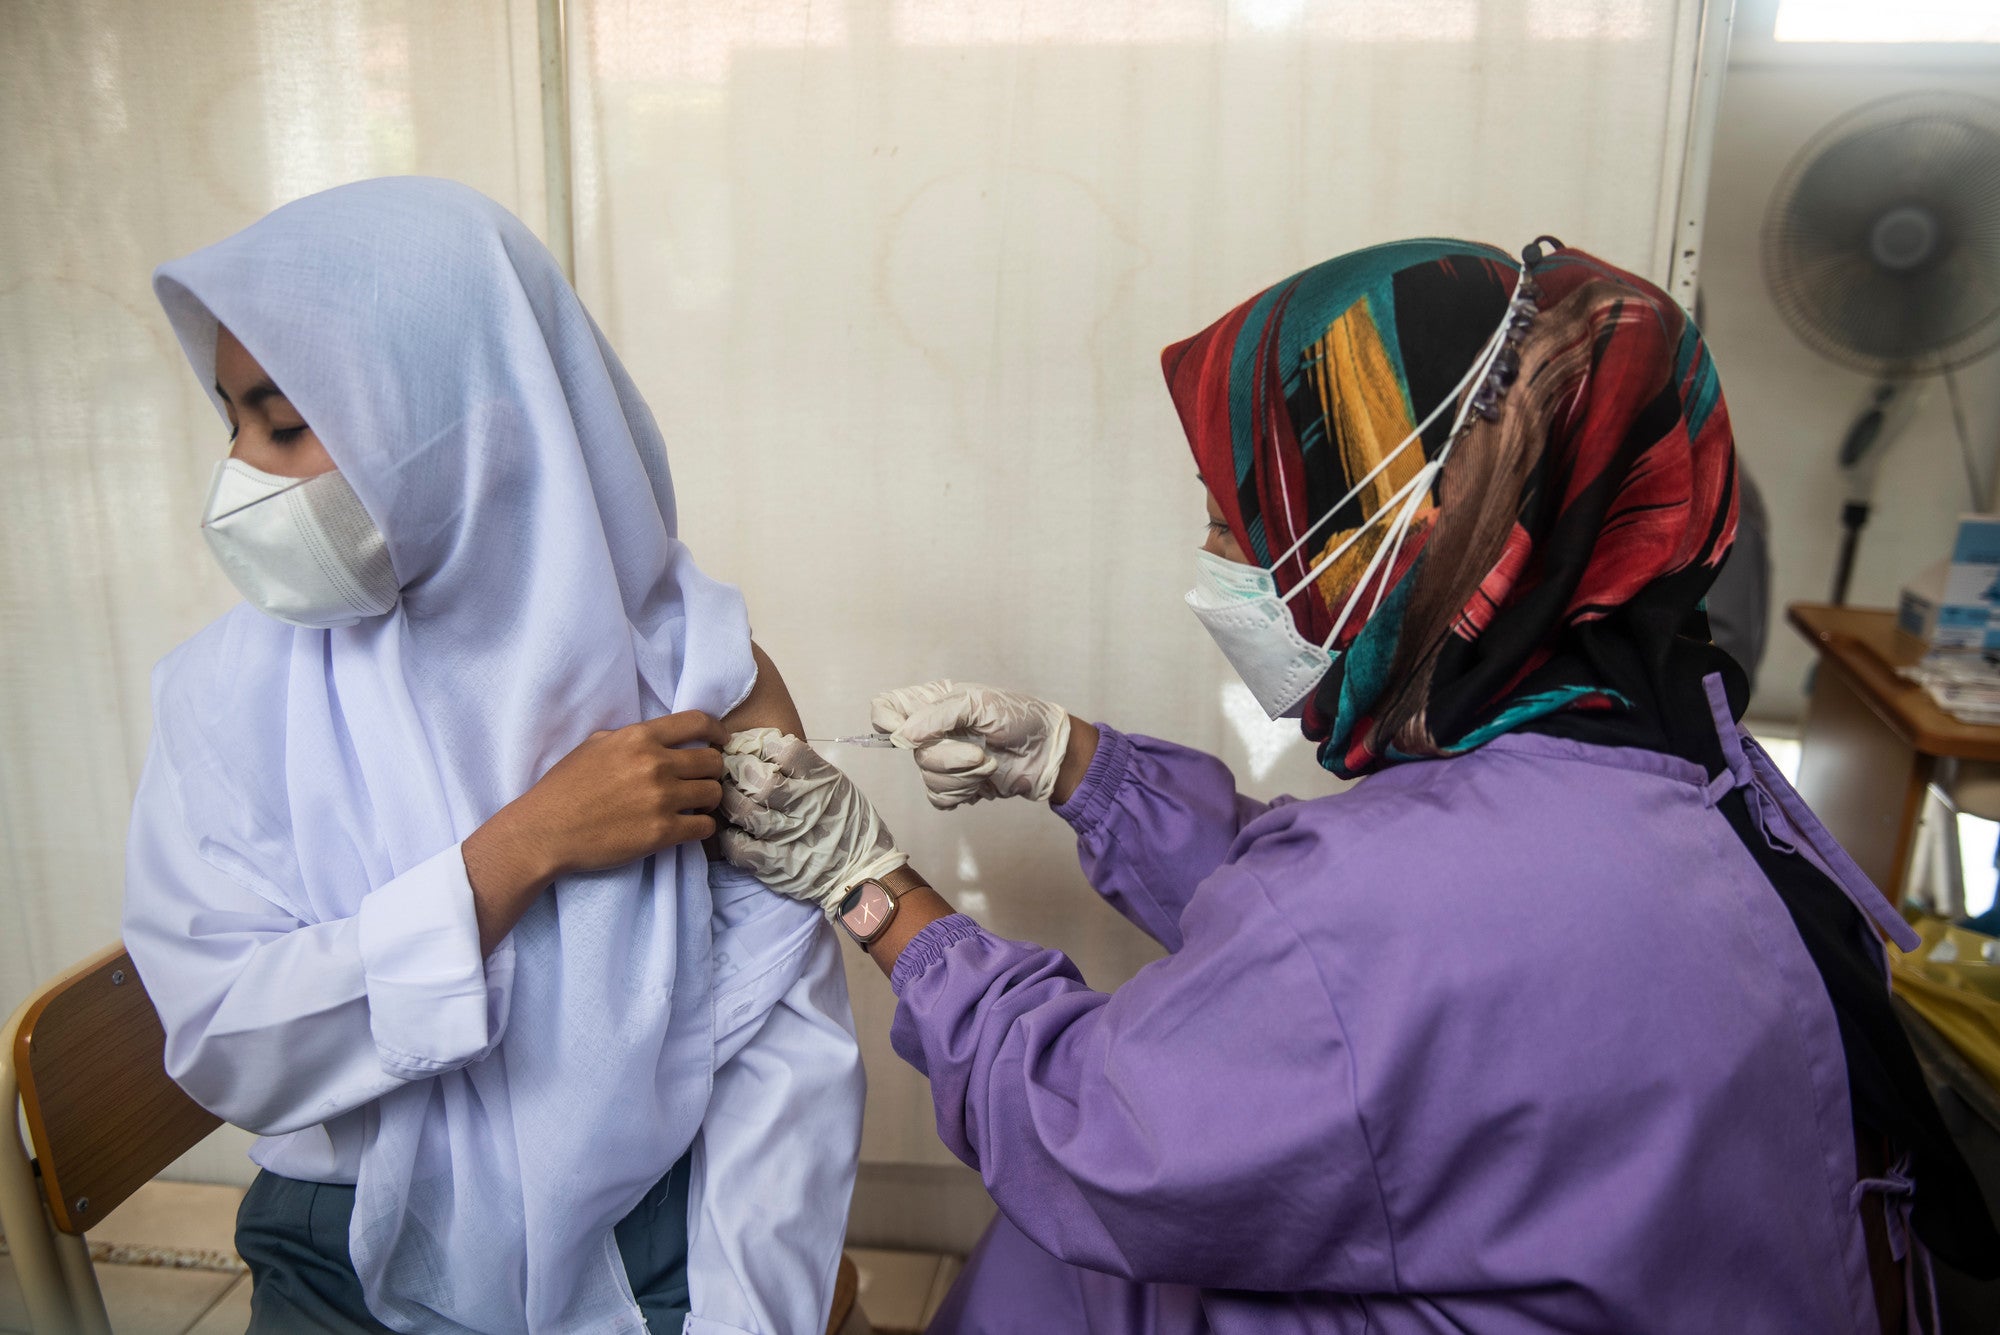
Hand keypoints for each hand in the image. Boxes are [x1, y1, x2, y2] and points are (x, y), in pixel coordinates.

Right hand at [462, 711, 727, 952]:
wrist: (545, 831)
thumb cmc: (564, 787)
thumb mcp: (595, 745)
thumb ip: (630, 738)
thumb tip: (659, 738)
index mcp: (639, 738)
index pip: (698, 722)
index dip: (717, 732)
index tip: (721, 742)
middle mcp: (655, 764)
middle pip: (712, 761)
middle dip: (711, 772)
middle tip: (701, 782)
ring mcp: (661, 799)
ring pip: (714, 793)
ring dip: (708, 800)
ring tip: (695, 806)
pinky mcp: (662, 833)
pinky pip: (705, 827)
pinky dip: (702, 827)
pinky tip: (689, 828)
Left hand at [719, 729, 907, 915]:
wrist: (862, 872)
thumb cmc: (849, 825)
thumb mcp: (838, 787)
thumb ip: (807, 770)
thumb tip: (765, 750)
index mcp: (824, 782)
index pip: (786, 751)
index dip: (763, 747)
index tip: (753, 751)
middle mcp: (807, 805)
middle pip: (761, 781)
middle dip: (739, 773)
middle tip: (730, 773)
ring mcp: (790, 837)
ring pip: (745, 811)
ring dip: (729, 802)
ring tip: (727, 799)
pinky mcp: (776, 865)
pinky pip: (740, 847)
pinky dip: (730, 836)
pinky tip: (732, 830)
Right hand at [870, 680, 1073, 807]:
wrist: (1047, 753)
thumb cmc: (1019, 717)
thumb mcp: (979, 703)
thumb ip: (937, 715)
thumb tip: (902, 737)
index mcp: (932, 703)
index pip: (886, 708)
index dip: (886, 720)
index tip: (905, 732)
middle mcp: (931, 731)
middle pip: (911, 751)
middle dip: (949, 756)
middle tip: (979, 751)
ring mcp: (942, 760)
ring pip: (928, 777)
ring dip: (964, 775)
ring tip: (988, 763)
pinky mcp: (955, 787)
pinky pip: (940, 798)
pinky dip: (964, 791)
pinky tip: (983, 780)